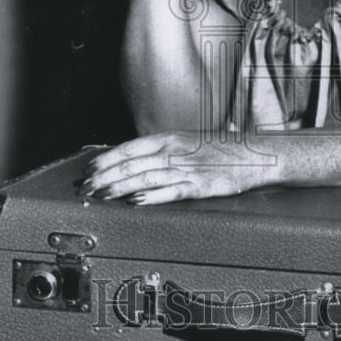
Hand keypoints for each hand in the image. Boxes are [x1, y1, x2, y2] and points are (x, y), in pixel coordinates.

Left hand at [78, 131, 274, 203]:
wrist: (255, 154)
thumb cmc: (219, 151)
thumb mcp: (185, 144)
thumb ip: (160, 153)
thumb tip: (130, 163)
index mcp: (169, 139)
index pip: (128, 148)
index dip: (105, 159)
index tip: (87, 170)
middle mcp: (174, 151)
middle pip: (132, 164)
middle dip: (104, 177)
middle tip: (85, 189)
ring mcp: (187, 169)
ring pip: (146, 177)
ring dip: (119, 187)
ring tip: (101, 196)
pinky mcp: (201, 186)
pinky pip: (173, 191)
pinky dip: (153, 196)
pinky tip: (137, 201)